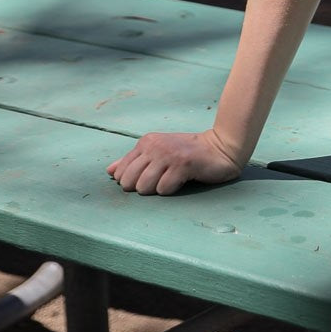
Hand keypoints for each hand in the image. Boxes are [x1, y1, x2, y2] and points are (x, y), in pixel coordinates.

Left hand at [107, 129, 242, 195]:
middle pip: (129, 182)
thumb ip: (132, 161)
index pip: (120, 173)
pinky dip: (172, 189)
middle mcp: (154, 146)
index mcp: (146, 142)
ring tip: (172, 179)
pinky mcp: (183, 164)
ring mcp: (168, 154)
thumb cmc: (187, 153)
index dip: (133, 181)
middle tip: (161, 180)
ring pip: (144, 187)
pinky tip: (183, 179)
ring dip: (158, 189)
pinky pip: (164, 189)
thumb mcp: (157, 153)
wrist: (221, 148)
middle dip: (143, 187)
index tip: (152, 176)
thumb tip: (110, 171)